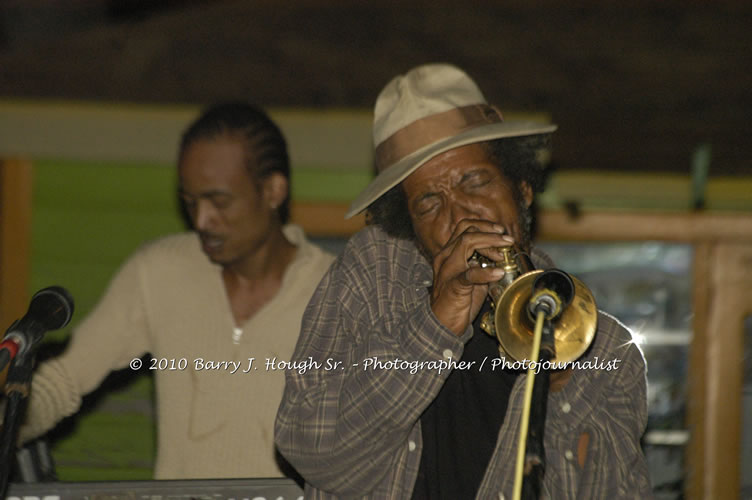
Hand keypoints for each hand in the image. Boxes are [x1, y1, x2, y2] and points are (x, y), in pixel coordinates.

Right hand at [430, 220, 513, 335]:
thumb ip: (481, 266)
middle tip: (507, 239)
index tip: (501, 233)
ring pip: (466, 242)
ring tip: (504, 252)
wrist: (441, 325)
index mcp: (449, 254)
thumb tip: (500, 258)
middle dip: (490, 231)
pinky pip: (470, 273)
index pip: (465, 228)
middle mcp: (446, 257)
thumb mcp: (471, 279)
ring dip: (490, 243)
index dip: (485, 227)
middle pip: (467, 230)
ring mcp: (448, 270)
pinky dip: (486, 272)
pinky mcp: (452, 285)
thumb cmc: (456, 302)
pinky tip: (498, 273)